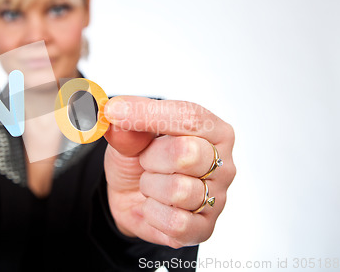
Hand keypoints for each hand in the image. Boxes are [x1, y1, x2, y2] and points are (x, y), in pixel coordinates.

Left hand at [103, 96, 235, 247]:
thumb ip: (127, 126)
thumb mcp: (129, 135)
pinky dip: (152, 213)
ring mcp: (217, 198)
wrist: (129, 195)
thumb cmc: (139, 159)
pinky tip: (153, 204)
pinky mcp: (204, 228)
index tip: (116, 111)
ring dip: (150, 186)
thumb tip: (118, 113)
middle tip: (145, 160)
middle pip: (187, 153)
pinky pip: (174, 222)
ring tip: (150, 183)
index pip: (189, 117)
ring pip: (178, 190)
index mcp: (214, 131)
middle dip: (152, 156)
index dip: (149, 114)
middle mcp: (223, 163)